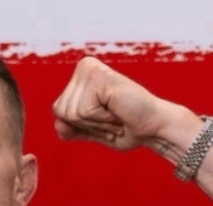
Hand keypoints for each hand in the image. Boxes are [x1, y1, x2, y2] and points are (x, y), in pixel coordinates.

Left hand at [52, 57, 172, 150]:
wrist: (154, 128)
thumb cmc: (127, 128)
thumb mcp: (92, 131)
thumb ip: (72, 129)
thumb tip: (58, 124)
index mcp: (80, 77)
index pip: (58, 111)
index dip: (81, 125)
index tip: (104, 120)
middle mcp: (84, 67)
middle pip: (61, 111)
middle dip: (87, 125)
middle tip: (112, 118)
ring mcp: (91, 69)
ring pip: (71, 112)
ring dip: (96, 123)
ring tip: (116, 115)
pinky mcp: (99, 77)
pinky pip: (84, 111)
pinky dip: (102, 119)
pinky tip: (118, 111)